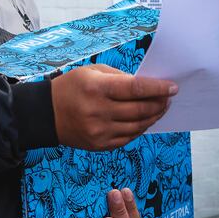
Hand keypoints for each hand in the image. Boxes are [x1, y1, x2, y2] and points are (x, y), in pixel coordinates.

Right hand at [51, 64, 176, 149]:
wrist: (46, 114)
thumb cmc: (72, 87)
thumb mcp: (93, 72)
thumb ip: (120, 78)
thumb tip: (147, 86)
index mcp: (98, 89)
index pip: (136, 89)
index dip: (158, 88)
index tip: (173, 87)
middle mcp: (99, 112)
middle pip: (140, 110)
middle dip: (159, 103)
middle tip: (169, 98)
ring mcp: (100, 132)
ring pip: (138, 126)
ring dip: (153, 117)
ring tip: (161, 108)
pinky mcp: (100, 145)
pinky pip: (128, 138)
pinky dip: (140, 129)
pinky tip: (145, 120)